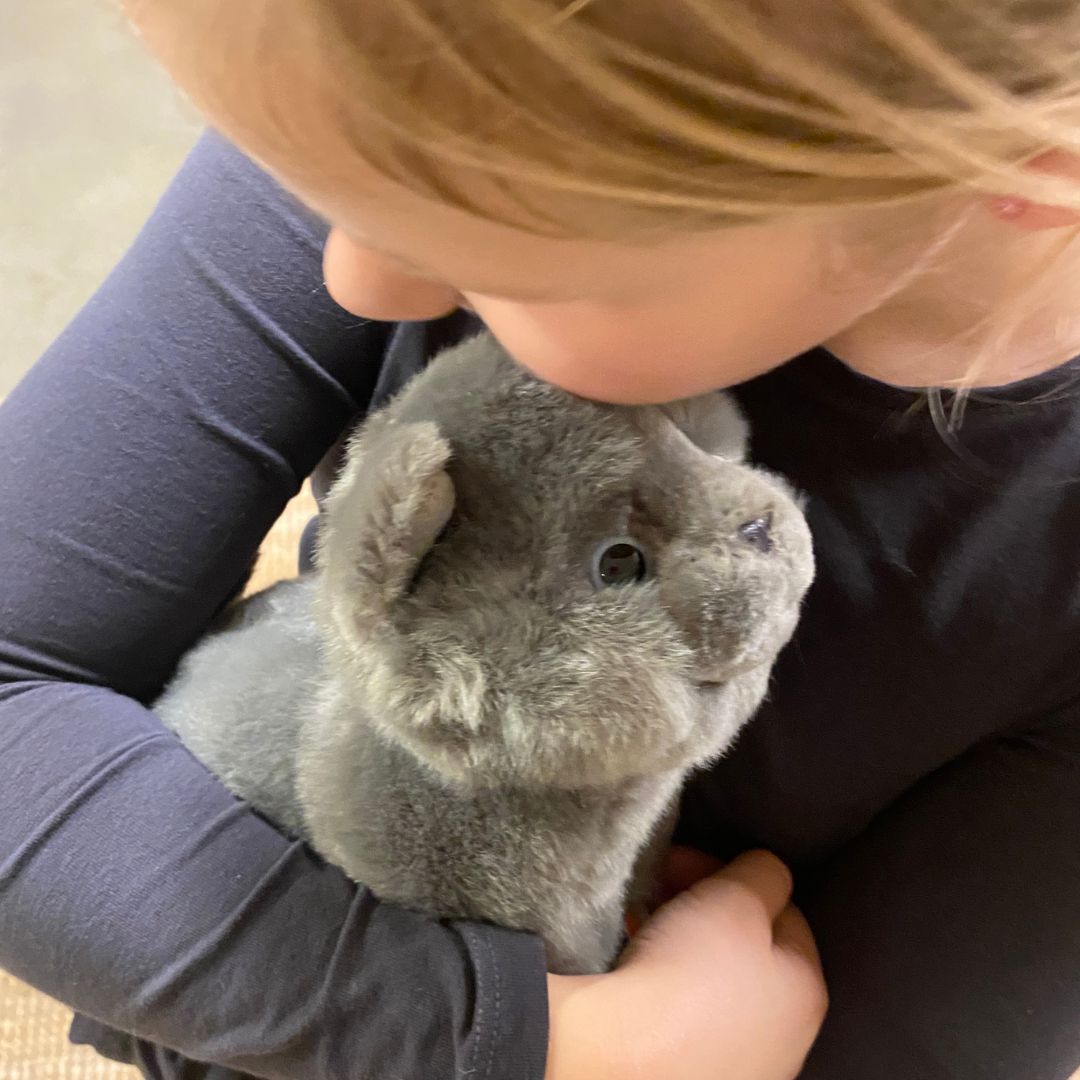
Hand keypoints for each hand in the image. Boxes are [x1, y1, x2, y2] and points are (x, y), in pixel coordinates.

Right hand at [545, 849, 826, 1079]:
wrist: (621, 1056)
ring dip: (680, 941)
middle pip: (745, 941)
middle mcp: (783, 1034)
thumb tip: (763, 873)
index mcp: (807, 990)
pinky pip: (683, 1009)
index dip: (733, 875)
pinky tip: (634, 966)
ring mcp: (738, 1060)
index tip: (688, 865)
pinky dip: (662, 982)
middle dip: (703, 906)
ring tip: (640, 925)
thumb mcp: (737, 895)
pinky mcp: (693, 1069)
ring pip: (712, 975)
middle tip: (662, 890)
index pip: (781, 908)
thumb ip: (763, 872)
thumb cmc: (687, 976)